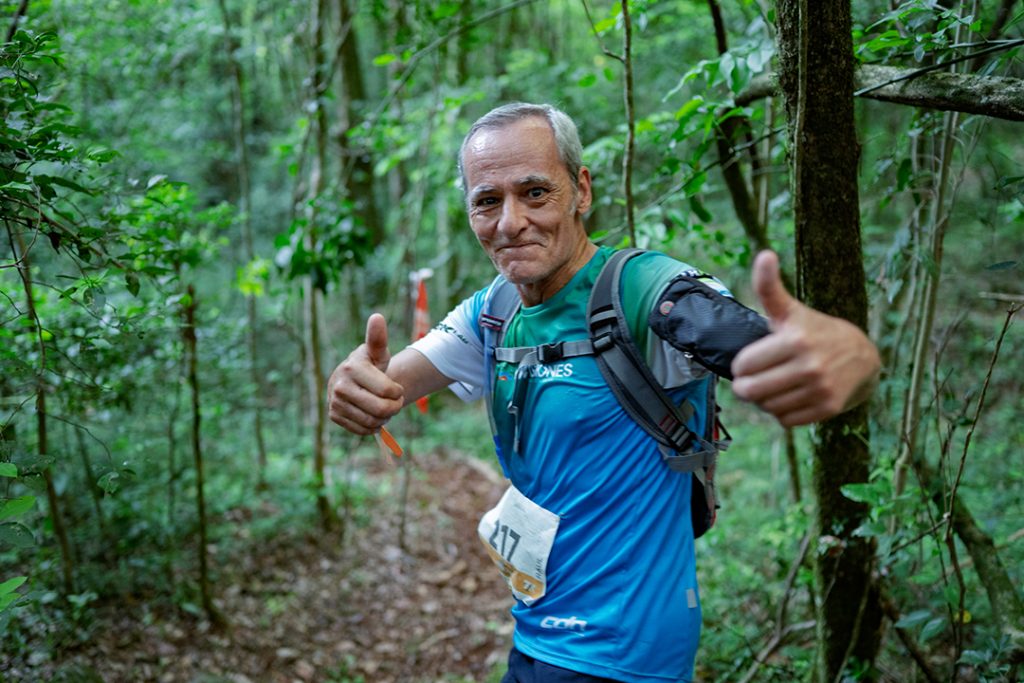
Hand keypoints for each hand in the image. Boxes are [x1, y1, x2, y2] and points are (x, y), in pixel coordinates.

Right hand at [328, 313, 404, 434]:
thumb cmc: (371, 364)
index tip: (396, 389)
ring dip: (384, 418)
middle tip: (394, 402)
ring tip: (382, 408)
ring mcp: (334, 402)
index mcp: (352, 368)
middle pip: (381, 409)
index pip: (388, 391)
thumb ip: (378, 338)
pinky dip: (372, 427)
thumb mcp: (377, 352)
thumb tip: (377, 316)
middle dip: (394, 408)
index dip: (398, 393)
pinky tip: (372, 416)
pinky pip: (362, 430)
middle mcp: (340, 385)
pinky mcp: (334, 416)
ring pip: (372, 422)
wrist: (352, 380)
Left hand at [730, 251, 879, 426]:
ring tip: (775, 385)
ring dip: (765, 399)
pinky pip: (786, 420)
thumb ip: (769, 287)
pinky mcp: (827, 409)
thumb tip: (764, 254)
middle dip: (747, 386)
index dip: (741, 365)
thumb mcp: (790, 310)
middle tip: (754, 378)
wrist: (862, 356)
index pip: (743, 366)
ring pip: (767, 407)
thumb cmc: (815, 330)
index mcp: (795, 340)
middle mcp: (810, 366)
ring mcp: (820, 389)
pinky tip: (791, 395)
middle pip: (751, 391)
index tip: (751, 360)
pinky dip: (783, 412)